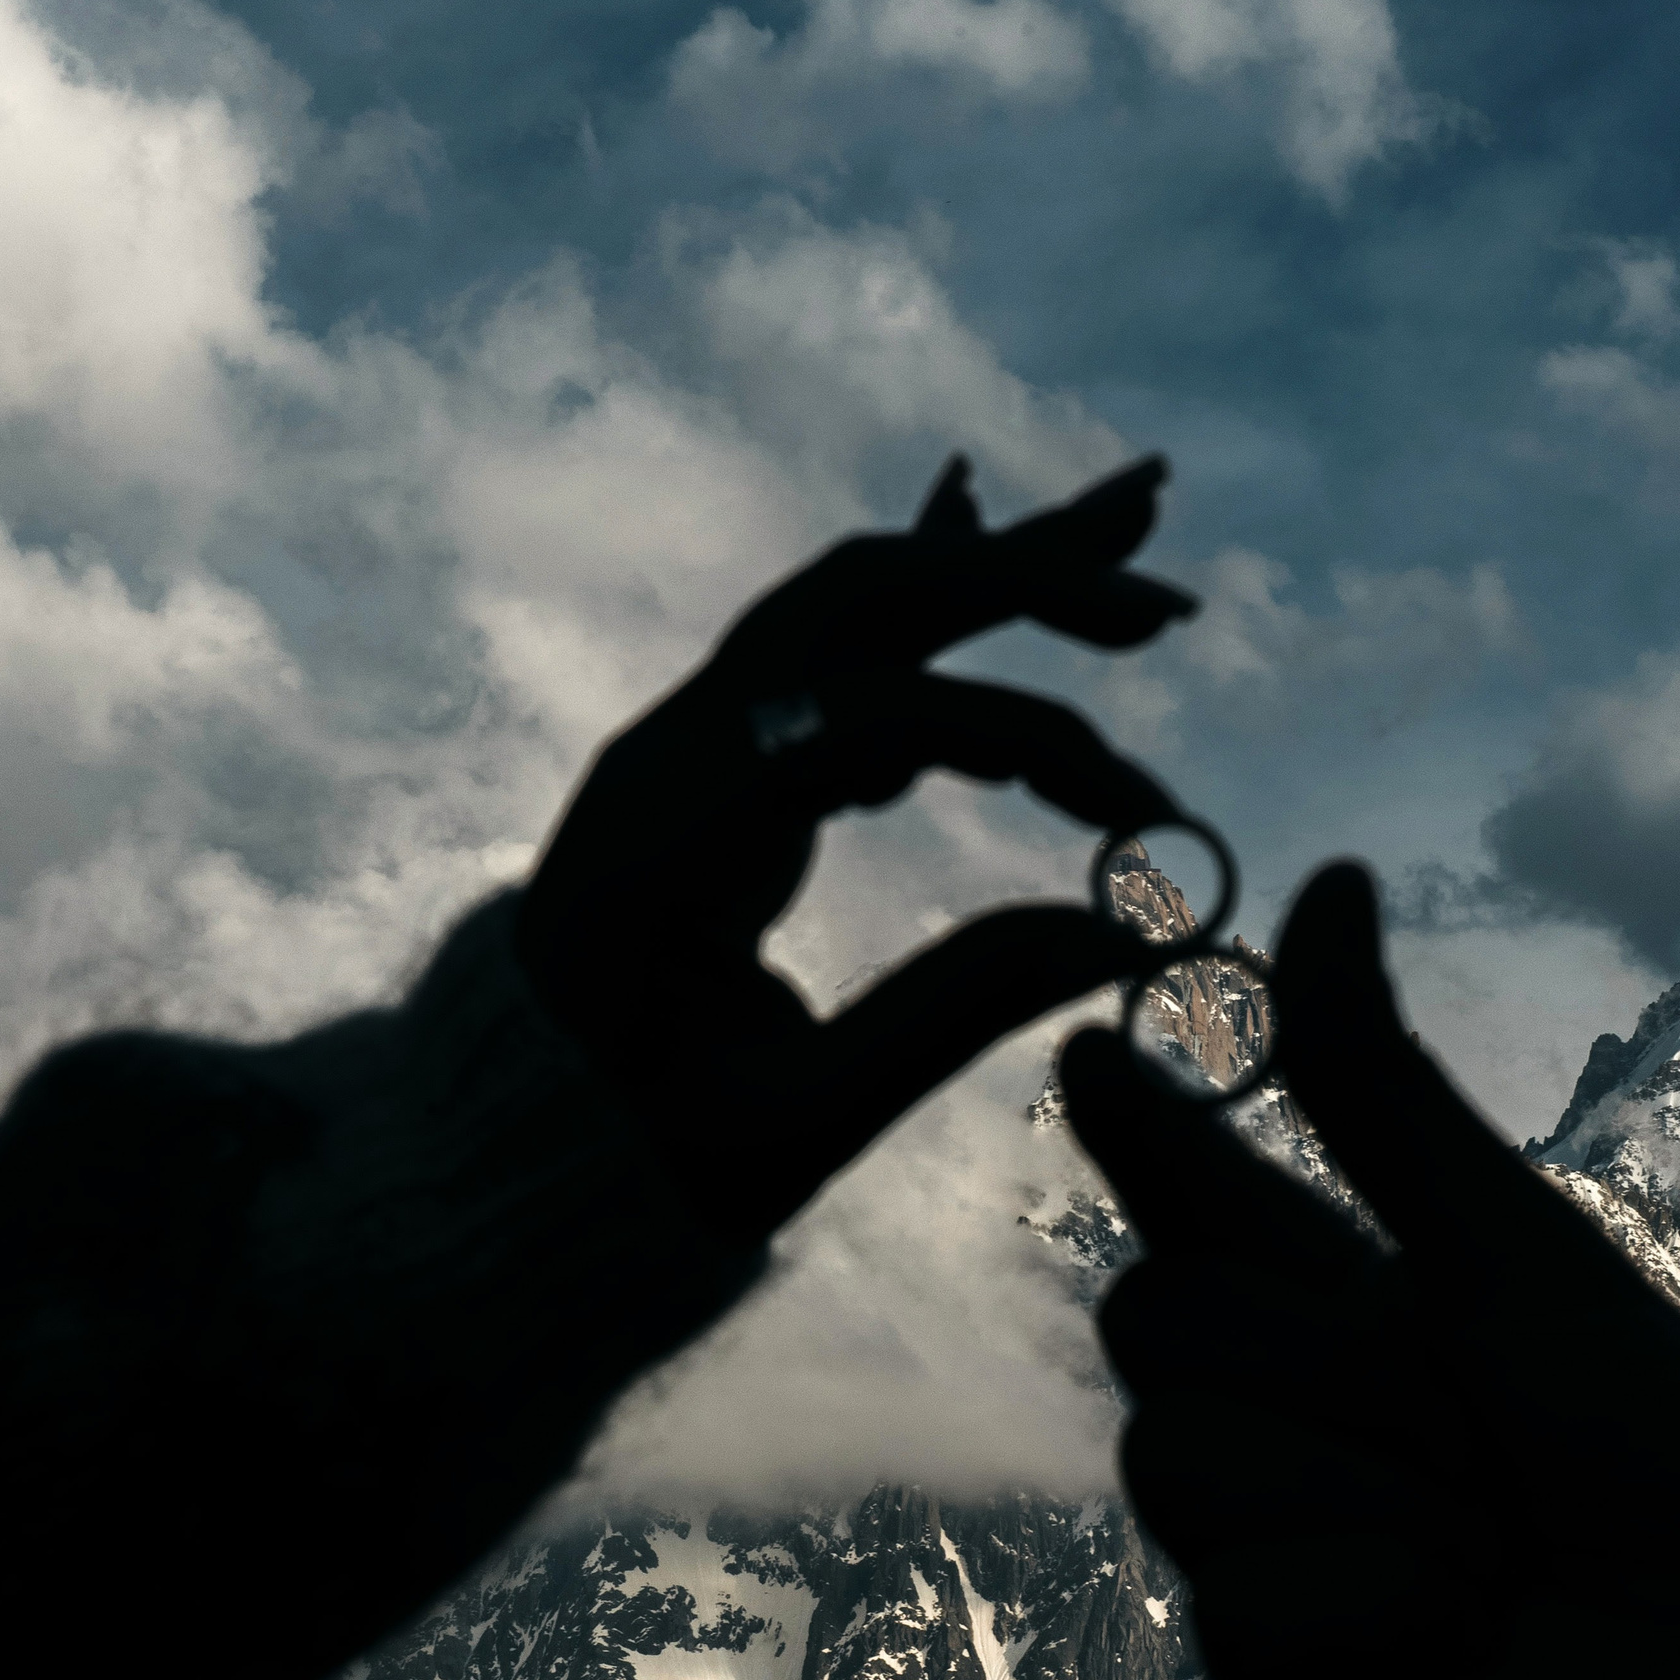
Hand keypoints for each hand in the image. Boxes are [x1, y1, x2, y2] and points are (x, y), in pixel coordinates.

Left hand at [518, 454, 1196, 1242]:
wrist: (509, 1144)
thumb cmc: (642, 1154)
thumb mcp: (800, 1117)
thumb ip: (956, 1011)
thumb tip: (1127, 934)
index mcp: (668, 832)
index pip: (879, 719)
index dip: (1033, 745)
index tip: (1148, 819)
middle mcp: (669, 748)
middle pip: (858, 598)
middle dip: (1022, 581)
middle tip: (1169, 608)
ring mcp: (687, 739)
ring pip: (851, 601)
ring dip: (990, 566)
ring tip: (1132, 526)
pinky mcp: (717, 757)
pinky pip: (829, 644)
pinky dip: (929, 603)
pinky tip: (991, 525)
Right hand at [1059, 864, 1679, 1679]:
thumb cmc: (1656, 1429)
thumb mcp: (1510, 1249)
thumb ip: (1379, 1093)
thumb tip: (1325, 878)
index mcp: (1333, 1304)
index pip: (1189, 1205)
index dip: (1137, 1134)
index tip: (1097, 1048)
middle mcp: (1275, 1422)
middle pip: (1147, 1322)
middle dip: (1328, 1361)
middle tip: (1472, 1427)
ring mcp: (1260, 1560)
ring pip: (1178, 1468)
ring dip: (1374, 1499)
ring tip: (1488, 1550)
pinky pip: (1241, 1619)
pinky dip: (1382, 1618)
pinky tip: (1465, 1642)